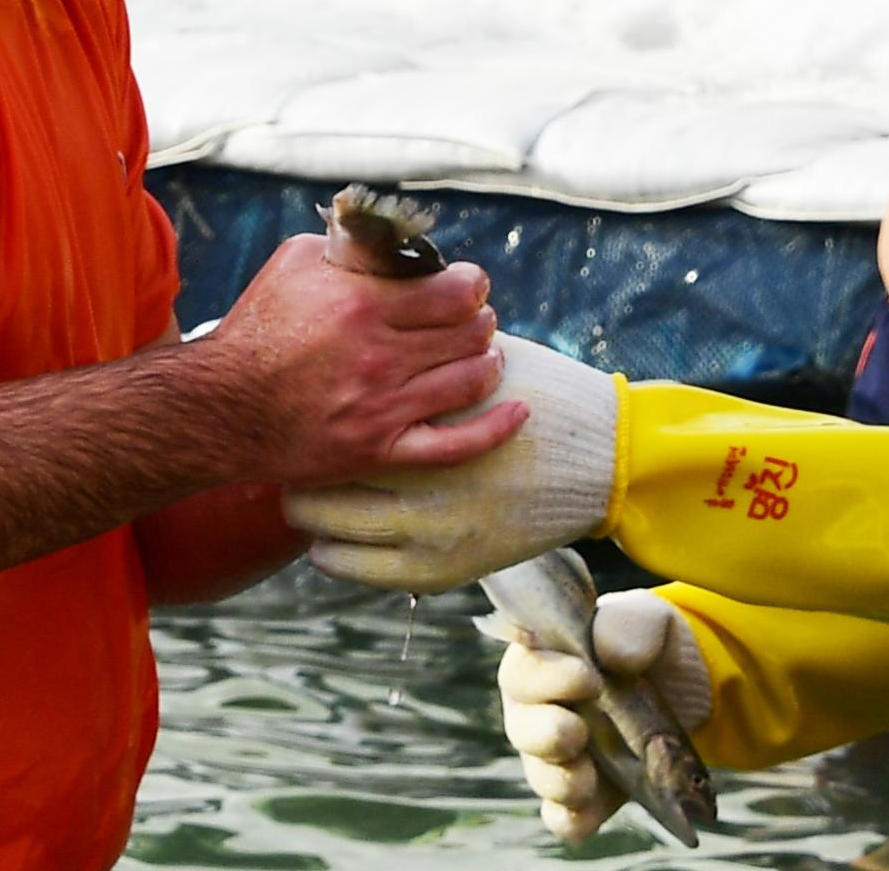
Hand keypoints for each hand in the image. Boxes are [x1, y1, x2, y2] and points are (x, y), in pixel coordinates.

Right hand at [197, 235, 519, 488]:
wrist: (220, 407)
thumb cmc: (256, 328)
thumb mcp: (294, 263)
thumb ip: (350, 246)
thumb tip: (391, 236)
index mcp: (363, 303)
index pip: (456, 290)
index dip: (472, 285)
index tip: (467, 286)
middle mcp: (381, 355)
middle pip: (471, 333)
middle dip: (480, 321)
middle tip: (473, 320)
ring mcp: (384, 407)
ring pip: (472, 380)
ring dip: (489, 362)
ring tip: (485, 355)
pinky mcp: (380, 450)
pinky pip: (456, 446)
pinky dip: (497, 428)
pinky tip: (519, 411)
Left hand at [286, 333, 621, 591]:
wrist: (601, 458)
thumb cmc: (534, 391)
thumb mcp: (471, 355)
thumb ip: (417, 349)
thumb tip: (356, 318)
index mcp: (423, 418)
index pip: (329, 421)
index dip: (302, 412)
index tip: (292, 405)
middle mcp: (421, 480)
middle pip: (316, 477)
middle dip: (297, 466)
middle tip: (287, 453)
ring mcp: (429, 532)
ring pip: (325, 528)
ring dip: (306, 511)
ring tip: (299, 495)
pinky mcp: (441, 570)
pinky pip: (356, 571)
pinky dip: (332, 553)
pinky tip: (326, 539)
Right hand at [497, 591, 712, 845]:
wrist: (691, 692)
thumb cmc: (654, 646)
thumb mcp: (652, 621)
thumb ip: (629, 624)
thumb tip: (606, 650)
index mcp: (545, 659)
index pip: (522, 670)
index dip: (545, 678)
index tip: (588, 679)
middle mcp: (540, 709)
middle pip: (520, 727)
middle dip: (544, 734)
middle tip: (576, 732)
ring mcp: (560, 756)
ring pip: (538, 774)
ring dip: (558, 779)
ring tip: (588, 776)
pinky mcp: (585, 794)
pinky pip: (562, 816)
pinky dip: (571, 818)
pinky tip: (587, 811)